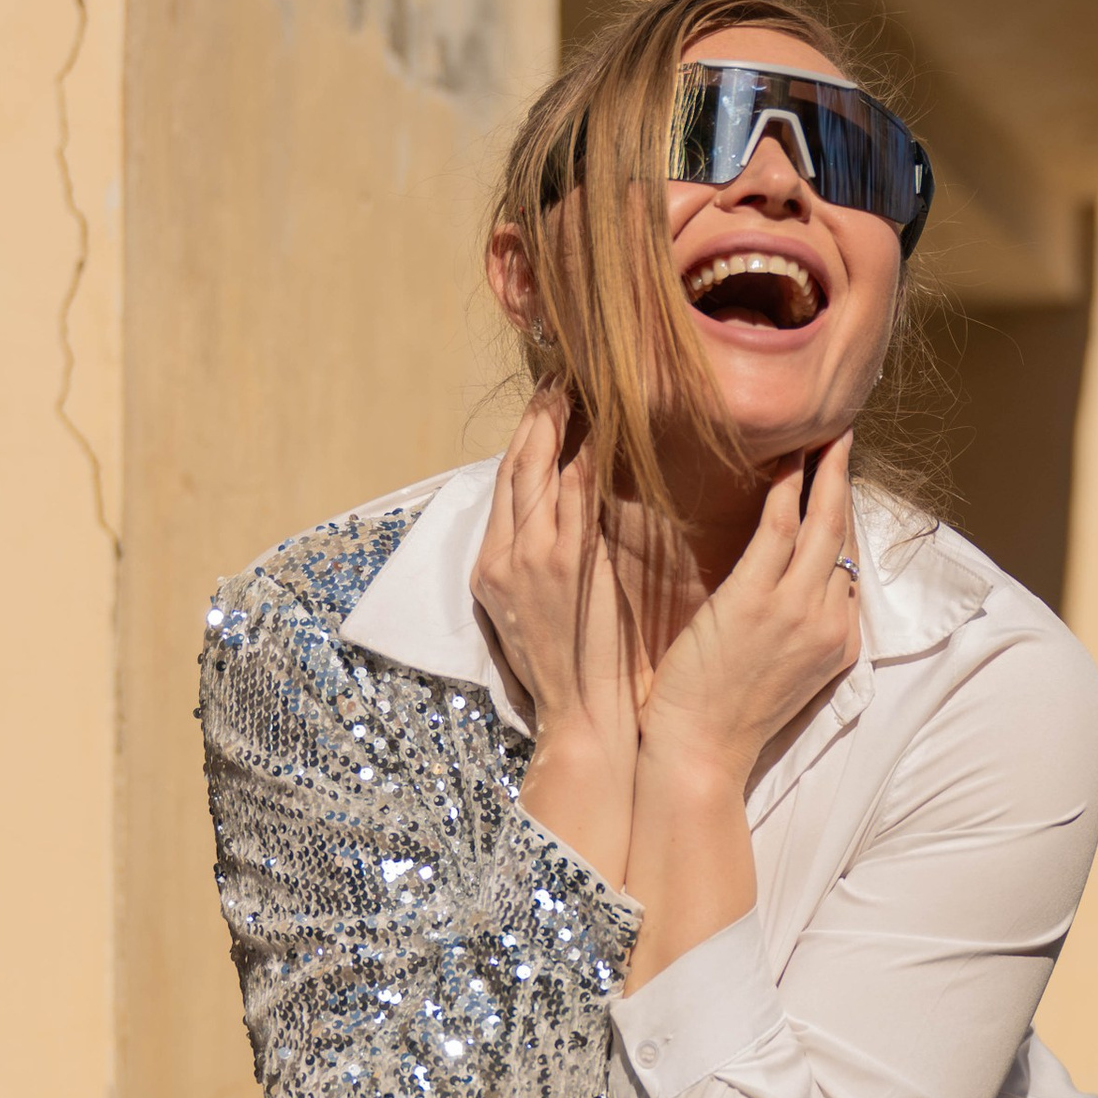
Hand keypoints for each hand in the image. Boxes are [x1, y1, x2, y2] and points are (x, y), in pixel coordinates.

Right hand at [473, 398, 638, 887]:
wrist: (582, 722)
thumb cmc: (578, 673)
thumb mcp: (546, 612)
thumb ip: (553, 561)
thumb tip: (579, 518)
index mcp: (490, 569)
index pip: (506, 484)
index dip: (526, 436)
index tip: (549, 400)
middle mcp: (501, 557)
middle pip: (515, 466)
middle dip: (537, 416)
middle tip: (564, 375)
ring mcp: (528, 558)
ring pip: (538, 469)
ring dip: (560, 421)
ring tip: (584, 383)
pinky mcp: (561, 565)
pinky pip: (571, 493)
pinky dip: (585, 454)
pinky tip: (606, 425)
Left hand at [638, 438, 860, 789]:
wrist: (701, 755)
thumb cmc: (724, 717)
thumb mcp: (782, 675)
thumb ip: (794, 631)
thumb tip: (783, 593)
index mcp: (839, 642)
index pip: (848, 566)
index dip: (840, 520)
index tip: (832, 483)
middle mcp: (831, 622)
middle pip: (846, 536)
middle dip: (845, 481)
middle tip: (842, 435)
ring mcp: (798, 611)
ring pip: (824, 524)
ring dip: (825, 471)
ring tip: (824, 431)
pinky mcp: (758, 602)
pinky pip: (781, 530)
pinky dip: (786, 489)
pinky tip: (783, 460)